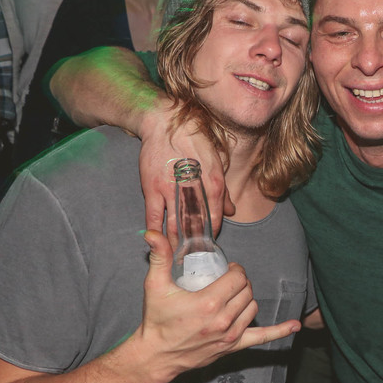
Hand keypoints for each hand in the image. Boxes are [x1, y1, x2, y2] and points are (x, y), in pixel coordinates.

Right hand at [135, 231, 299, 382]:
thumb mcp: (155, 286)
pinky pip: (262, 337)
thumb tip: (152, 233)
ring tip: (234, 295)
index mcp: (209, 302)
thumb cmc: (157, 320)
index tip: (227, 269)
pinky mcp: (233, 346)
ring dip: (247, 298)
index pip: (238, 278)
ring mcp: (230, 335)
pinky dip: (280, 331)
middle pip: (247, 290)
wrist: (156, 355)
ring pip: (253, 307)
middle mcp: (223, 319)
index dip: (236, 270)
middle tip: (229, 281)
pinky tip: (295, 325)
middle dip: (241, 282)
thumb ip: (158, 257)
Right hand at [138, 105, 230, 247]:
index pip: (215, 219)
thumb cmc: (195, 140)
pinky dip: (156, 232)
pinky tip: (158, 242)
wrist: (165, 122)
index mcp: (213, 182)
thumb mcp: (216, 161)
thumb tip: (232, 212)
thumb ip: (223, 190)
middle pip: (195, 226)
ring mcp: (170, 190)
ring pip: (174, 225)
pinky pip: (153, 216)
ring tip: (177, 257)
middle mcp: (194, 189)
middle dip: (194, 246)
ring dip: (176, 244)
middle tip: (193, 261)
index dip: (212, 236)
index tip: (209, 247)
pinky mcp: (151, 188)